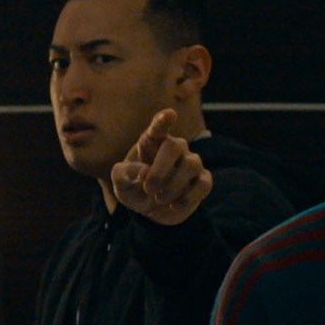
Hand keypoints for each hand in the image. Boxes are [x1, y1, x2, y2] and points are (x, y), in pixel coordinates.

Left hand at [111, 109, 212, 225]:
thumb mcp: (121, 183)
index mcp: (153, 141)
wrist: (150, 210)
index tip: (170, 115)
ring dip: (173, 185)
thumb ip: (123, 173)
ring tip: (159, 198)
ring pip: (191, 165)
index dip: (164, 120)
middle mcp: (176, 147)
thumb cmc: (135, 188)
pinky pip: (204, 184)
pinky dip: (188, 197)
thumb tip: (143, 171)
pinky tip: (174, 205)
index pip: (159, 125)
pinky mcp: (202, 181)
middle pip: (175, 146)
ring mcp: (191, 163)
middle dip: (160, 170)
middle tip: (148, 188)